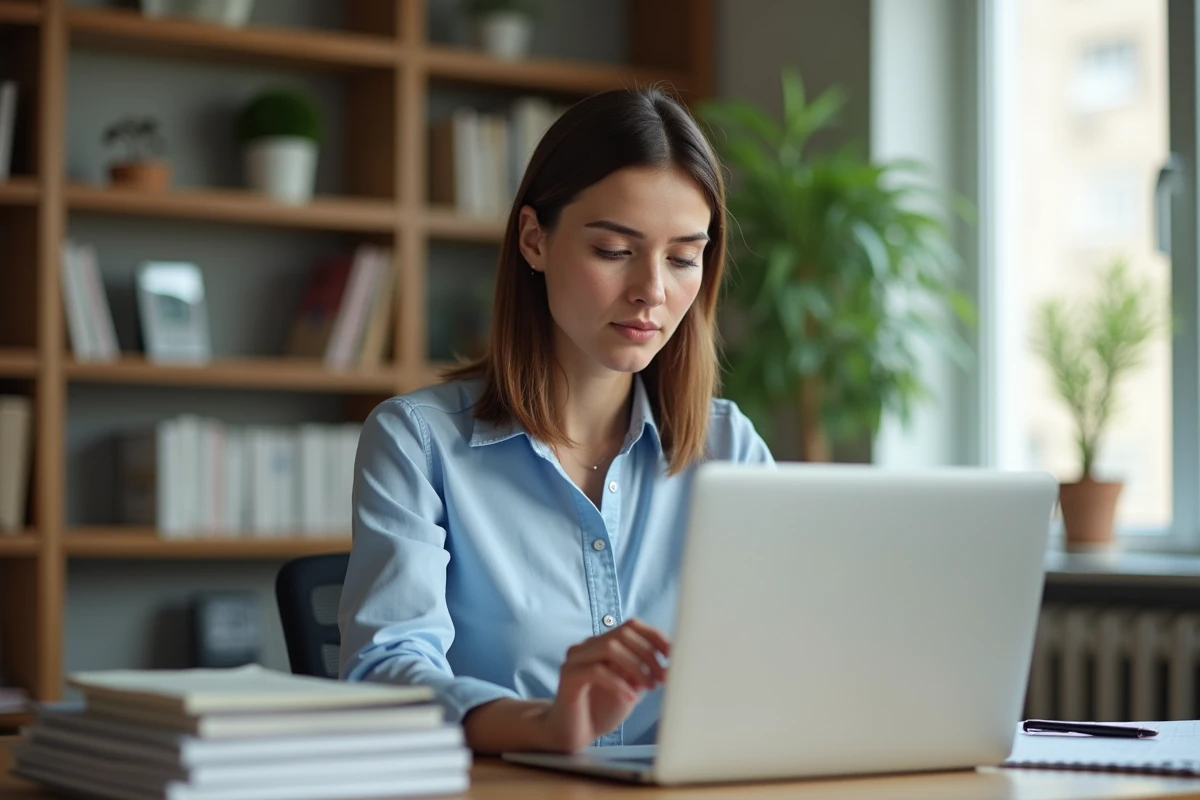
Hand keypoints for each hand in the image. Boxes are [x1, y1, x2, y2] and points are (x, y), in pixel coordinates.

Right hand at [540, 618, 670, 752]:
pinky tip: (630, 697)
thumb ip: (645, 673)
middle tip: (663, 677)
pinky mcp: (568, 676)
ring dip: (636, 666)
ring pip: (609, 647)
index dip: (654, 636)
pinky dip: (619, 683)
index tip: (672, 655)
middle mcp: (587, 646)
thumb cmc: (601, 711)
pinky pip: (596, 671)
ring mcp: (575, 659)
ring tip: (650, 687)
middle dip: (649, 654)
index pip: (630, 626)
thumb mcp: (631, 689)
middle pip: (622, 634)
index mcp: (602, 644)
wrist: (571, 735)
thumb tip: (670, 662)